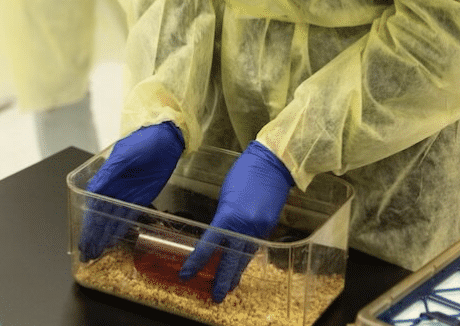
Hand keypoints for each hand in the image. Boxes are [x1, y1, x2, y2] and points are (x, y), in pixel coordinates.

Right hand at [78, 122, 183, 260]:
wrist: (166, 138)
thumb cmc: (144, 142)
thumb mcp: (124, 155)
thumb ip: (110, 173)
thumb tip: (94, 190)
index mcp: (107, 176)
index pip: (93, 203)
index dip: (88, 221)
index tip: (84, 236)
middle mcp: (114, 187)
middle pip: (100, 215)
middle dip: (93, 234)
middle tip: (87, 252)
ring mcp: (128, 193)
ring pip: (113, 218)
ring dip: (104, 235)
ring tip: (96, 251)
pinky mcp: (142, 197)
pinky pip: (129, 216)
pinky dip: (120, 228)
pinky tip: (112, 239)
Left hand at [179, 141, 293, 302]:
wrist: (273, 164)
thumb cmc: (244, 173)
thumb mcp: (226, 196)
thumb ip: (222, 217)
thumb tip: (220, 232)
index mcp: (229, 216)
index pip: (209, 245)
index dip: (197, 261)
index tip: (187, 273)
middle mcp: (245, 227)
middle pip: (231, 259)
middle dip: (223, 279)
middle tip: (216, 296)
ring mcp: (259, 228)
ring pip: (244, 257)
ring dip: (236, 273)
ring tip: (229, 287)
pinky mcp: (268, 227)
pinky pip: (254, 247)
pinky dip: (246, 258)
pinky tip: (241, 266)